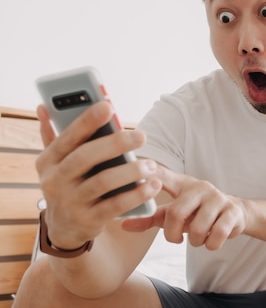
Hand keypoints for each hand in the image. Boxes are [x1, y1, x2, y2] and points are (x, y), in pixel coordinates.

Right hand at [36, 102, 161, 249]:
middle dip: (115, 144)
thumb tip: (44, 106)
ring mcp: (70, 203)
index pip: (67, 137)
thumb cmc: (66, 184)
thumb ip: (52, 135)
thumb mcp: (54, 163)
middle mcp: (55, 181)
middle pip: (85, 158)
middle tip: (141, 136)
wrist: (63, 228)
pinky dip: (135, 195)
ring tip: (151, 165)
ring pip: (102, 182)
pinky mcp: (88, 220)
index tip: (108, 106)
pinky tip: (152, 185)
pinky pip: (114, 206)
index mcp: (48, 161)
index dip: (86, 121)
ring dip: (130, 172)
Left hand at [122, 167, 245, 249]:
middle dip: (173, 235)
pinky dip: (211, 244)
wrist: (235, 215)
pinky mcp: (233, 210)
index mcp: (182, 185)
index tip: (142, 169)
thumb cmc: (197, 213)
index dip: (153, 173)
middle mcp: (200, 187)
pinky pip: (217, 235)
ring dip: (195, 242)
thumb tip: (123, 224)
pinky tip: (213, 239)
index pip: (164, 175)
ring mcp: (218, 197)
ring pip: (197, 229)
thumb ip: (150, 218)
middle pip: (176, 213)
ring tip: (199, 238)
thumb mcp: (174, 214)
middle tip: (176, 240)